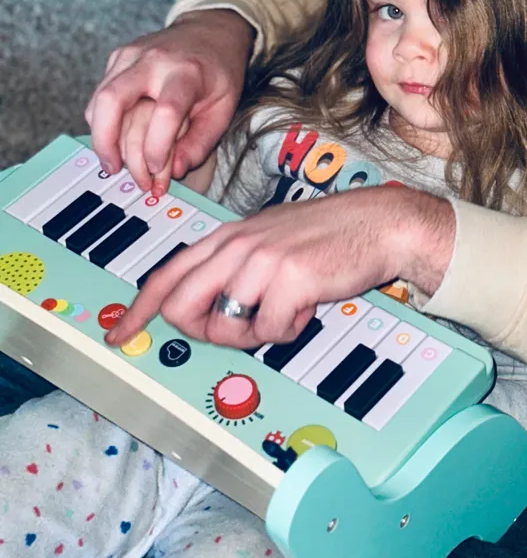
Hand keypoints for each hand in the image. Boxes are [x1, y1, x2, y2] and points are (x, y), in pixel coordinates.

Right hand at [85, 10, 254, 195]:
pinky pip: (99, 94)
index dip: (156, 147)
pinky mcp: (117, 57)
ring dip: (101, 136)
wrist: (210, 31)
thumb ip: (201, 142)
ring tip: (113, 161)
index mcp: (187, 72)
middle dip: (106, 142)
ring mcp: (131, 55)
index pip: (165, 112)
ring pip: (99, 99)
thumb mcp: (224, 108)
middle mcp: (154, 60)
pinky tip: (114, 136)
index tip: (155, 170)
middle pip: (113, 100)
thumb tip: (174, 170)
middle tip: (115, 170)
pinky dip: (102, 120)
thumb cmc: (219, 72)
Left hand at [105, 185, 455, 350]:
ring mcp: (261, 261)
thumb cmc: (328, 235)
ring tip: (286, 309)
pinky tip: (307, 306)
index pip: (167, 274)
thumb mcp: (269, 241)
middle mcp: (237, 245)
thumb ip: (235, 266)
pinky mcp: (289, 279)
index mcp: (228, 236)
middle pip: (183, 307)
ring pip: (227, 326)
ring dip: (257, 332)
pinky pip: (269, 330)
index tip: (120, 334)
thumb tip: (210, 306)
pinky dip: (289, 329)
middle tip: (238, 328)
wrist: (377, 224)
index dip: (139, 310)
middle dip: (204, 330)